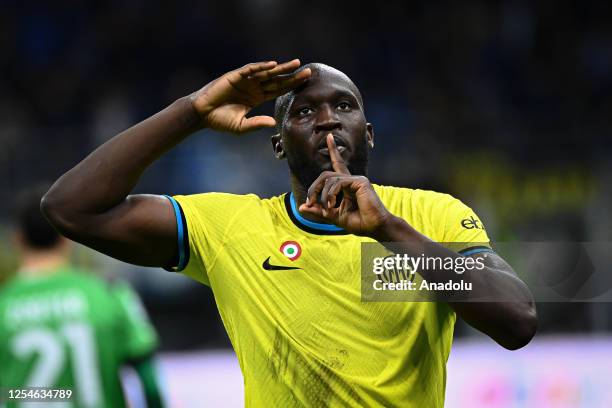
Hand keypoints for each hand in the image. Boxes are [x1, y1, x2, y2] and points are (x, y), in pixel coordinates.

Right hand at [191, 60, 310, 133]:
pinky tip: (272, 65)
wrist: (202, 114)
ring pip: (266, 73)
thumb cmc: (220, 120)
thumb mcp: (241, 126)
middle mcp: (253, 87)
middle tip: (308, 71)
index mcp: (257, 98)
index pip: (278, 90)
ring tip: (296, 64)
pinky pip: (250, 70)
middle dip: (292, 75)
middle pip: (276, 80)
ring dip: (281, 68)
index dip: (291, 86)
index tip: (305, 83)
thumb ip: (257, 124)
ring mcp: (245, 81)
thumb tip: (274, 123)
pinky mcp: (235, 76)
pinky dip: (261, 67)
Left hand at [298, 134, 391, 236]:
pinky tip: (332, 204)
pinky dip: (331, 194)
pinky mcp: (361, 182)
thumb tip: (301, 207)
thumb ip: (318, 210)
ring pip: (330, 179)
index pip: (338, 165)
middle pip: (326, 175)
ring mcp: (357, 179)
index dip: (333, 151)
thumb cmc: (358, 222)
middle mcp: (352, 180)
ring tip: (327, 208)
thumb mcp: (333, 216)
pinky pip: (339, 183)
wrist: (374, 228)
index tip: (329, 137)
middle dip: (314, 188)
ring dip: (323, 195)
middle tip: (310, 202)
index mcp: (347, 185)